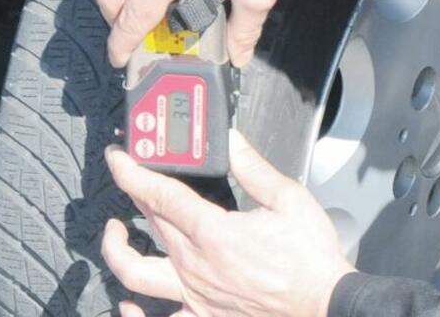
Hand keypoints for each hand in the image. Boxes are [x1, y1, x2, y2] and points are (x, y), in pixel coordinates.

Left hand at [103, 130, 353, 316]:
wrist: (324, 302)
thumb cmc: (310, 256)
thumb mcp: (289, 200)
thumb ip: (254, 169)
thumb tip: (231, 141)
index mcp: (214, 233)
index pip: (161, 196)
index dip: (133, 173)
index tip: (118, 158)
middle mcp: (195, 265)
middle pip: (149, 223)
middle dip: (134, 193)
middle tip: (133, 175)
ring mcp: (193, 294)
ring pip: (134, 274)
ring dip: (117, 250)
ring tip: (115, 231)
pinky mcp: (201, 315)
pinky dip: (133, 312)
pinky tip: (127, 302)